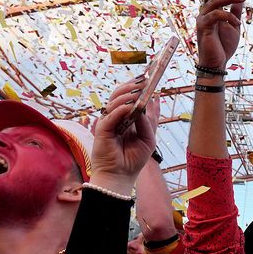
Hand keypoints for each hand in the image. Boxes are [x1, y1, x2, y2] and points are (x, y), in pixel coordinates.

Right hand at [90, 78, 158, 192]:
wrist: (120, 176)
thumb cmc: (133, 159)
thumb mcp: (148, 139)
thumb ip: (147, 121)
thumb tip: (144, 103)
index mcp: (127, 118)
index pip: (132, 98)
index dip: (139, 87)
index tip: (150, 77)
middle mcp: (117, 117)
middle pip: (121, 94)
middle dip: (133, 86)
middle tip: (145, 79)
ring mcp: (109, 122)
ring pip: (115, 100)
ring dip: (127, 95)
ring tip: (138, 92)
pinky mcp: (102, 129)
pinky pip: (111, 115)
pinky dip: (120, 109)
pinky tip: (130, 107)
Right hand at [196, 0, 244, 68]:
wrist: (217, 64)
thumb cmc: (223, 46)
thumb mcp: (233, 26)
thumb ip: (235, 12)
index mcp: (211, 12)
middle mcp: (204, 13)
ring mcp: (202, 20)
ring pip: (215, 1)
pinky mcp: (203, 28)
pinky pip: (216, 15)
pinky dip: (228, 16)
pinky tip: (237, 23)